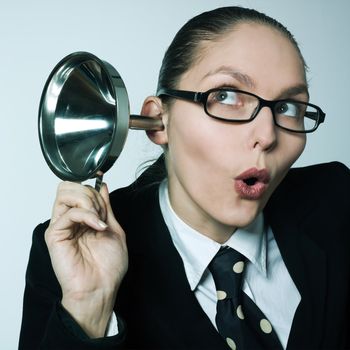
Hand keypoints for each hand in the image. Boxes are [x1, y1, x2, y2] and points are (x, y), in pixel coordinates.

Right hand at [45, 182, 127, 337]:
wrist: (101, 288)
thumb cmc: (108, 266)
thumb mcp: (113, 229)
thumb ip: (106, 207)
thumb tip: (103, 186)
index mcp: (82, 218)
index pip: (81, 189)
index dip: (95, 190)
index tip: (106, 205)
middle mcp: (69, 220)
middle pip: (69, 187)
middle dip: (90, 194)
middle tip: (101, 212)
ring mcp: (61, 226)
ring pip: (65, 193)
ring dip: (88, 201)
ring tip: (98, 219)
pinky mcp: (55, 235)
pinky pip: (69, 213)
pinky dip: (87, 215)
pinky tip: (97, 227)